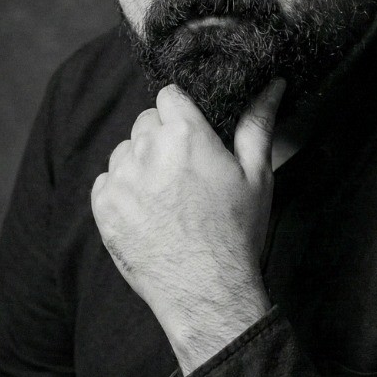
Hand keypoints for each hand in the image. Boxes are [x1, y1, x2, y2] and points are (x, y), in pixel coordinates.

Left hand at [91, 78, 285, 372]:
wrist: (207, 293)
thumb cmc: (237, 231)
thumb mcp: (257, 173)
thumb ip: (258, 122)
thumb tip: (273, 83)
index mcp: (184, 134)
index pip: (169, 94)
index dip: (182, 110)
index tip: (192, 130)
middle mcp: (146, 149)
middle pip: (146, 121)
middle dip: (163, 135)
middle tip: (185, 167)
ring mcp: (121, 180)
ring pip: (125, 149)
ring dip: (141, 161)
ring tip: (166, 192)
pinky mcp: (103, 208)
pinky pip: (107, 180)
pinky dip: (123, 188)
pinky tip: (147, 210)